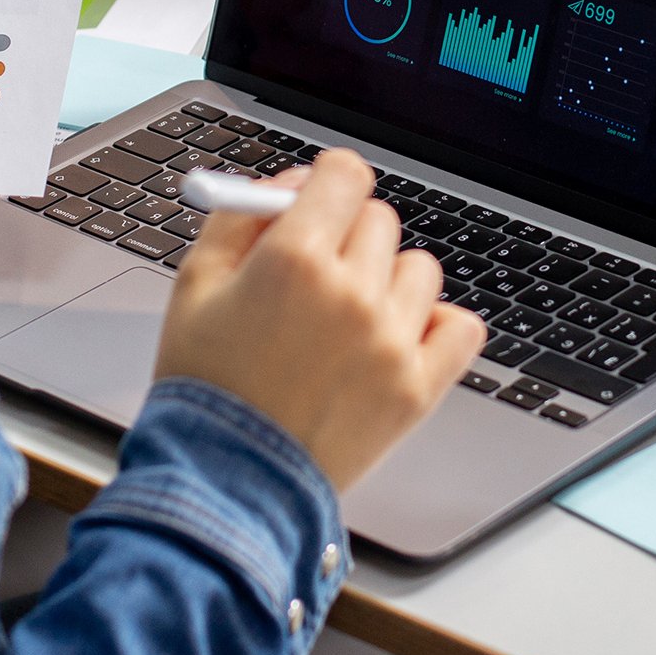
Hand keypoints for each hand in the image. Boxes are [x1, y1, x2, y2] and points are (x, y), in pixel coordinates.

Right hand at [154, 151, 486, 490]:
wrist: (227, 481)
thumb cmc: (206, 386)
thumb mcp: (195, 285)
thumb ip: (240, 218)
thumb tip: (290, 182)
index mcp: (294, 258)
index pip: (346, 173)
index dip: (328, 183)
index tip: (320, 203)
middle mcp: (351, 292)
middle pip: (378, 219)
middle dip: (347, 235)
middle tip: (315, 276)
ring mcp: (391, 341)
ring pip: (419, 268)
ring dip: (388, 281)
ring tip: (349, 318)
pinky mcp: (418, 389)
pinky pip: (460, 327)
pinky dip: (435, 327)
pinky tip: (397, 339)